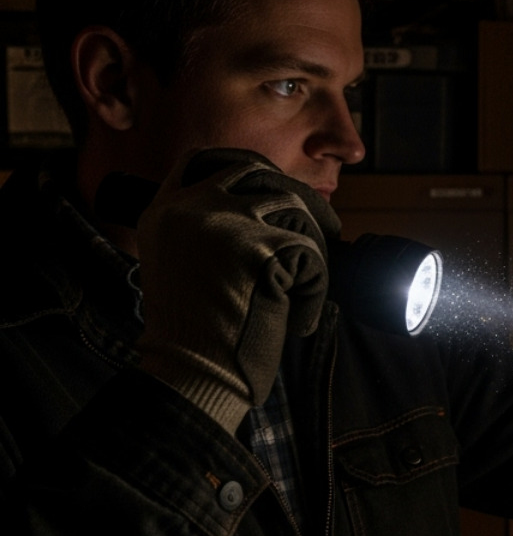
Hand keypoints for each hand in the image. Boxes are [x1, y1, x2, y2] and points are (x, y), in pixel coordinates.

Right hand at [135, 148, 340, 433]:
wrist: (190, 376)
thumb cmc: (193, 335)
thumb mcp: (179, 264)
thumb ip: (206, 228)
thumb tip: (267, 205)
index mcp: (164, 211)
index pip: (203, 160)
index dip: (243, 167)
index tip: (273, 186)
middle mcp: (190, 209)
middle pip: (258, 172)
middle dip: (298, 195)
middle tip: (326, 227)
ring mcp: (226, 224)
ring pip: (295, 208)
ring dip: (313, 248)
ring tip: (301, 291)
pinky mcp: (262, 250)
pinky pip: (313, 255)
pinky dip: (316, 289)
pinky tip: (298, 320)